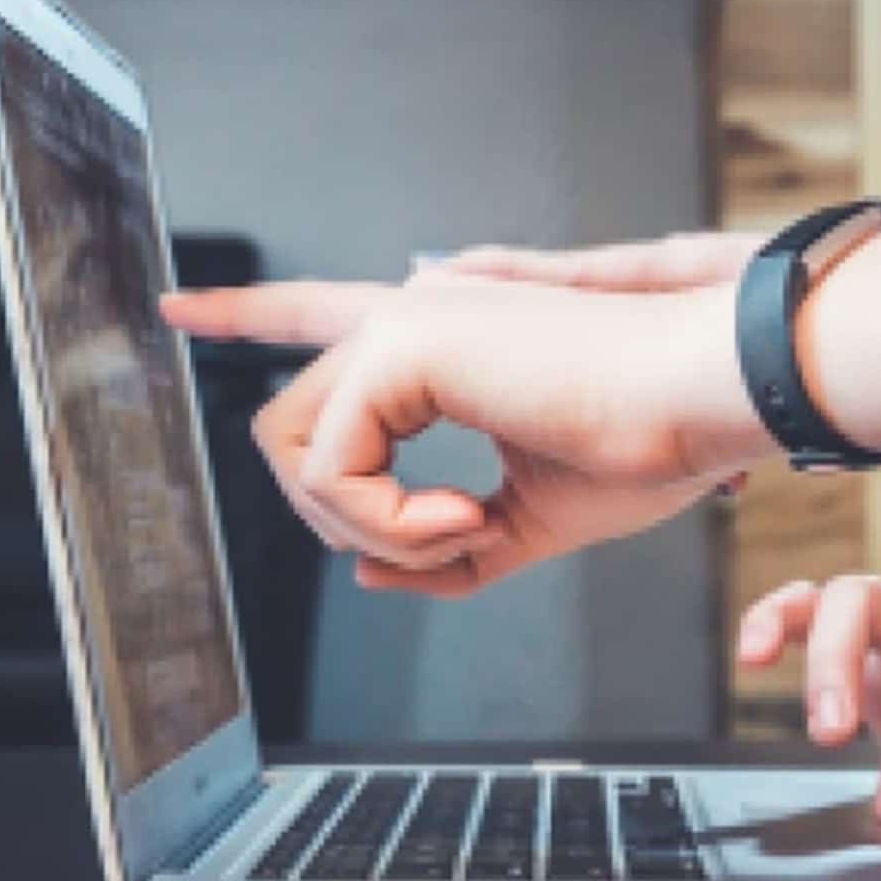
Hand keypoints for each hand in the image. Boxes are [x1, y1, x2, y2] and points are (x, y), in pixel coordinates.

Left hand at [160, 233, 771, 594]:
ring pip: (296, 452)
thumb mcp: (533, 518)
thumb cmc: (643, 444)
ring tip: (461, 532)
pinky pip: (333, 469)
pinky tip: (465, 519)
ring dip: (372, 526)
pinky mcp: (405, 346)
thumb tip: (367, 574)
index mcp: (437, 346)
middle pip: (286, 424)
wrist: (705, 402)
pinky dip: (389, 523)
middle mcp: (408, 318)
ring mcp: (402, 325)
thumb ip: (443, 545)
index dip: (240, 311)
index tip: (175, 307)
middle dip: (340, 515)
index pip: (312, 315)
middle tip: (440, 542)